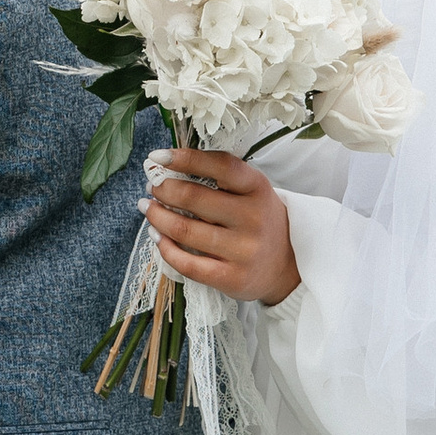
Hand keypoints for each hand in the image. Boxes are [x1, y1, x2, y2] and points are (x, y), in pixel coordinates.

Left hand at [144, 148, 300, 305]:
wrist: (287, 265)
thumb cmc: (258, 221)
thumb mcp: (252, 192)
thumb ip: (220, 179)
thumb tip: (168, 169)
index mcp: (258, 188)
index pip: (220, 165)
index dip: (186, 158)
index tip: (158, 156)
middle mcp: (253, 218)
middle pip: (194, 198)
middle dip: (164, 189)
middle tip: (152, 186)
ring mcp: (244, 250)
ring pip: (185, 230)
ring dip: (157, 216)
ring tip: (148, 208)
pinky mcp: (232, 278)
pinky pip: (187, 264)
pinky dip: (165, 248)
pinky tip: (157, 236)